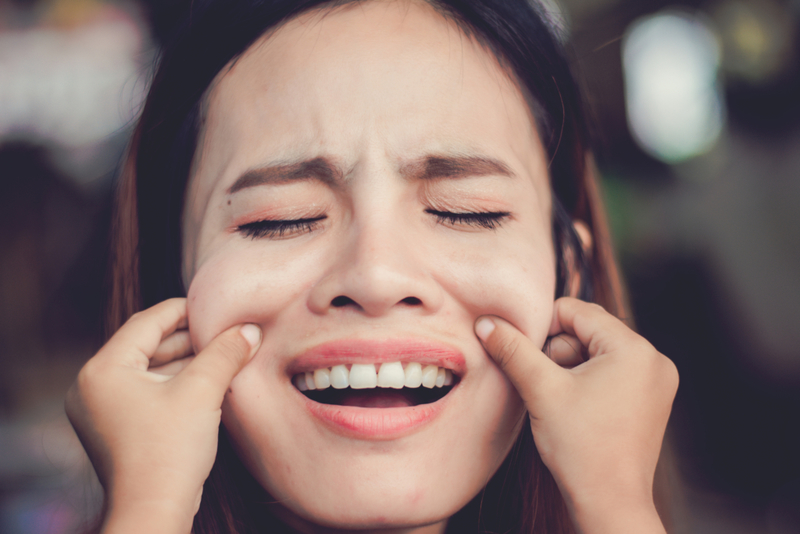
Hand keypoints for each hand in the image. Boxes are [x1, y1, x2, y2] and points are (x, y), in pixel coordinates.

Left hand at [65, 298, 260, 532]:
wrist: (153, 513)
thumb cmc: (169, 451)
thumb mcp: (202, 391)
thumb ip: (226, 353)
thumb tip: (249, 330)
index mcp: (103, 369)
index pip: (148, 322)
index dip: (185, 310)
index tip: (215, 307)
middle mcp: (92, 386)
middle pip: (147, 345)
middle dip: (189, 339)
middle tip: (224, 332)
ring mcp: (99, 410)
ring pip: (148, 370)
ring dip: (185, 362)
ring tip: (222, 356)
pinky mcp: (113, 429)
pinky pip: (145, 392)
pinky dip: (174, 384)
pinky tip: (206, 382)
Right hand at [475, 297, 677, 533]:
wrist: (609, 503)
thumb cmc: (581, 449)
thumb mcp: (541, 389)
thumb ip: (513, 349)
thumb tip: (487, 322)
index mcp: (634, 349)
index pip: (577, 311)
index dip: (543, 327)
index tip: (525, 352)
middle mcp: (654, 359)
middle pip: (589, 330)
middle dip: (559, 351)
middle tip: (544, 383)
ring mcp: (657, 381)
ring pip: (599, 351)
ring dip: (571, 366)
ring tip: (559, 399)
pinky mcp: (652, 399)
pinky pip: (614, 371)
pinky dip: (589, 380)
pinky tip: (576, 407)